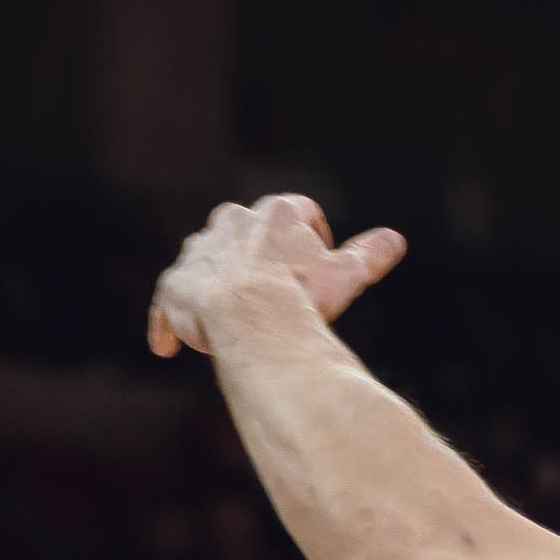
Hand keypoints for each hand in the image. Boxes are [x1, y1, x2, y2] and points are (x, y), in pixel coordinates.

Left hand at [144, 195, 404, 359]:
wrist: (251, 319)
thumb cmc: (303, 297)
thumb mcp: (346, 275)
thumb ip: (368, 254)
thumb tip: (395, 239)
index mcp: (277, 213)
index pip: (298, 212)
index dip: (312, 235)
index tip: (318, 260)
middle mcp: (232, 221)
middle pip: (244, 230)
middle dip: (256, 255)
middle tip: (274, 290)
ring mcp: (199, 251)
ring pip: (203, 260)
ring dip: (213, 282)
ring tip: (224, 318)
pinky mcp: (174, 284)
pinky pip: (167, 301)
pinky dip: (166, 323)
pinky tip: (164, 348)